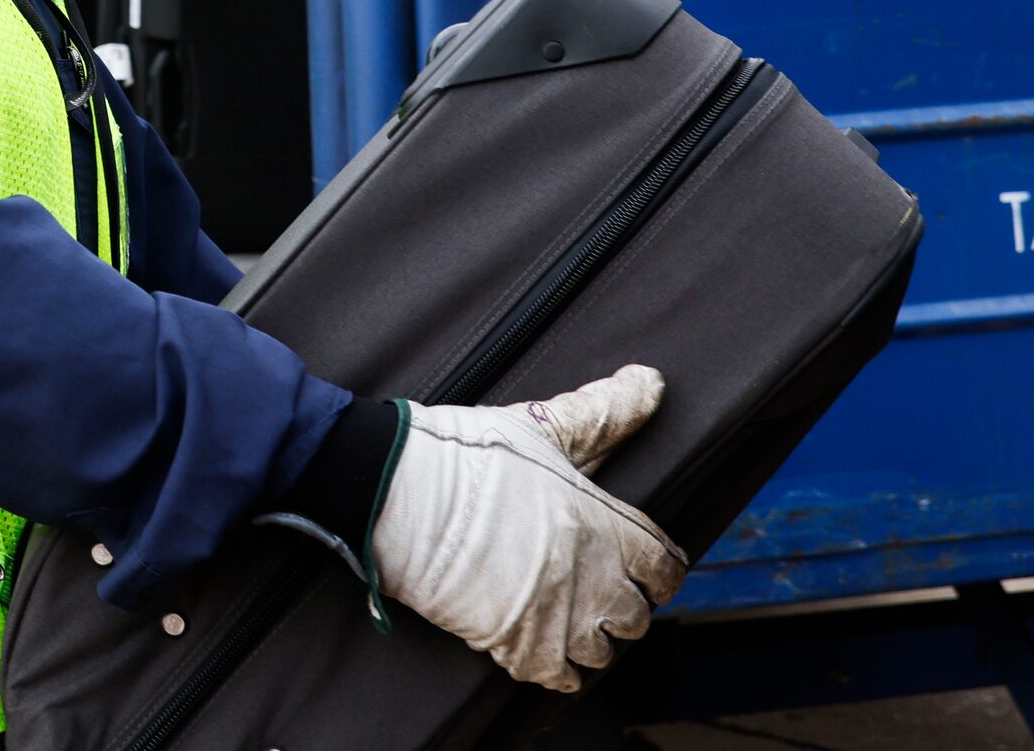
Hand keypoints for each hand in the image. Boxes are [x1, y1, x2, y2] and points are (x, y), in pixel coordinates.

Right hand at [370, 364, 687, 692]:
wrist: (393, 489)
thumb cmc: (465, 454)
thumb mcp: (539, 426)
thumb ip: (602, 412)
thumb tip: (652, 381)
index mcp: (606, 526)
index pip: (666, 568)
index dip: (655, 568)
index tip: (636, 563)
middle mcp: (592, 578)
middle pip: (634, 615)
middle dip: (617, 602)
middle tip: (586, 584)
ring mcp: (556, 616)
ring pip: (600, 651)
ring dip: (586, 636)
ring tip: (559, 613)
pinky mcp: (516, 644)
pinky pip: (559, 678)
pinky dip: (553, 666)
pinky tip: (535, 639)